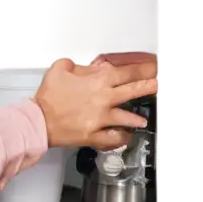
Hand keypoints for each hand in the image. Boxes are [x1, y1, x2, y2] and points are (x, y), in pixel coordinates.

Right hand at [33, 58, 159, 149]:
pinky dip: (120, 138)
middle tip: (164, 84)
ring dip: (137, 119)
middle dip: (152, 86)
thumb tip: (82, 63)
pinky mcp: (95, 135)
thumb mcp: (57, 70)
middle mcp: (104, 99)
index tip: (156, 66)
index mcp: (98, 81)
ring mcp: (102, 119)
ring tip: (144, 121)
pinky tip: (125, 137)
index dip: (145, 68)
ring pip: (127, 118)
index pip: (128, 72)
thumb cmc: (48, 96)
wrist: (38, 121)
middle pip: (134, 90)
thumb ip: (72, 63)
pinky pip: (114, 138)